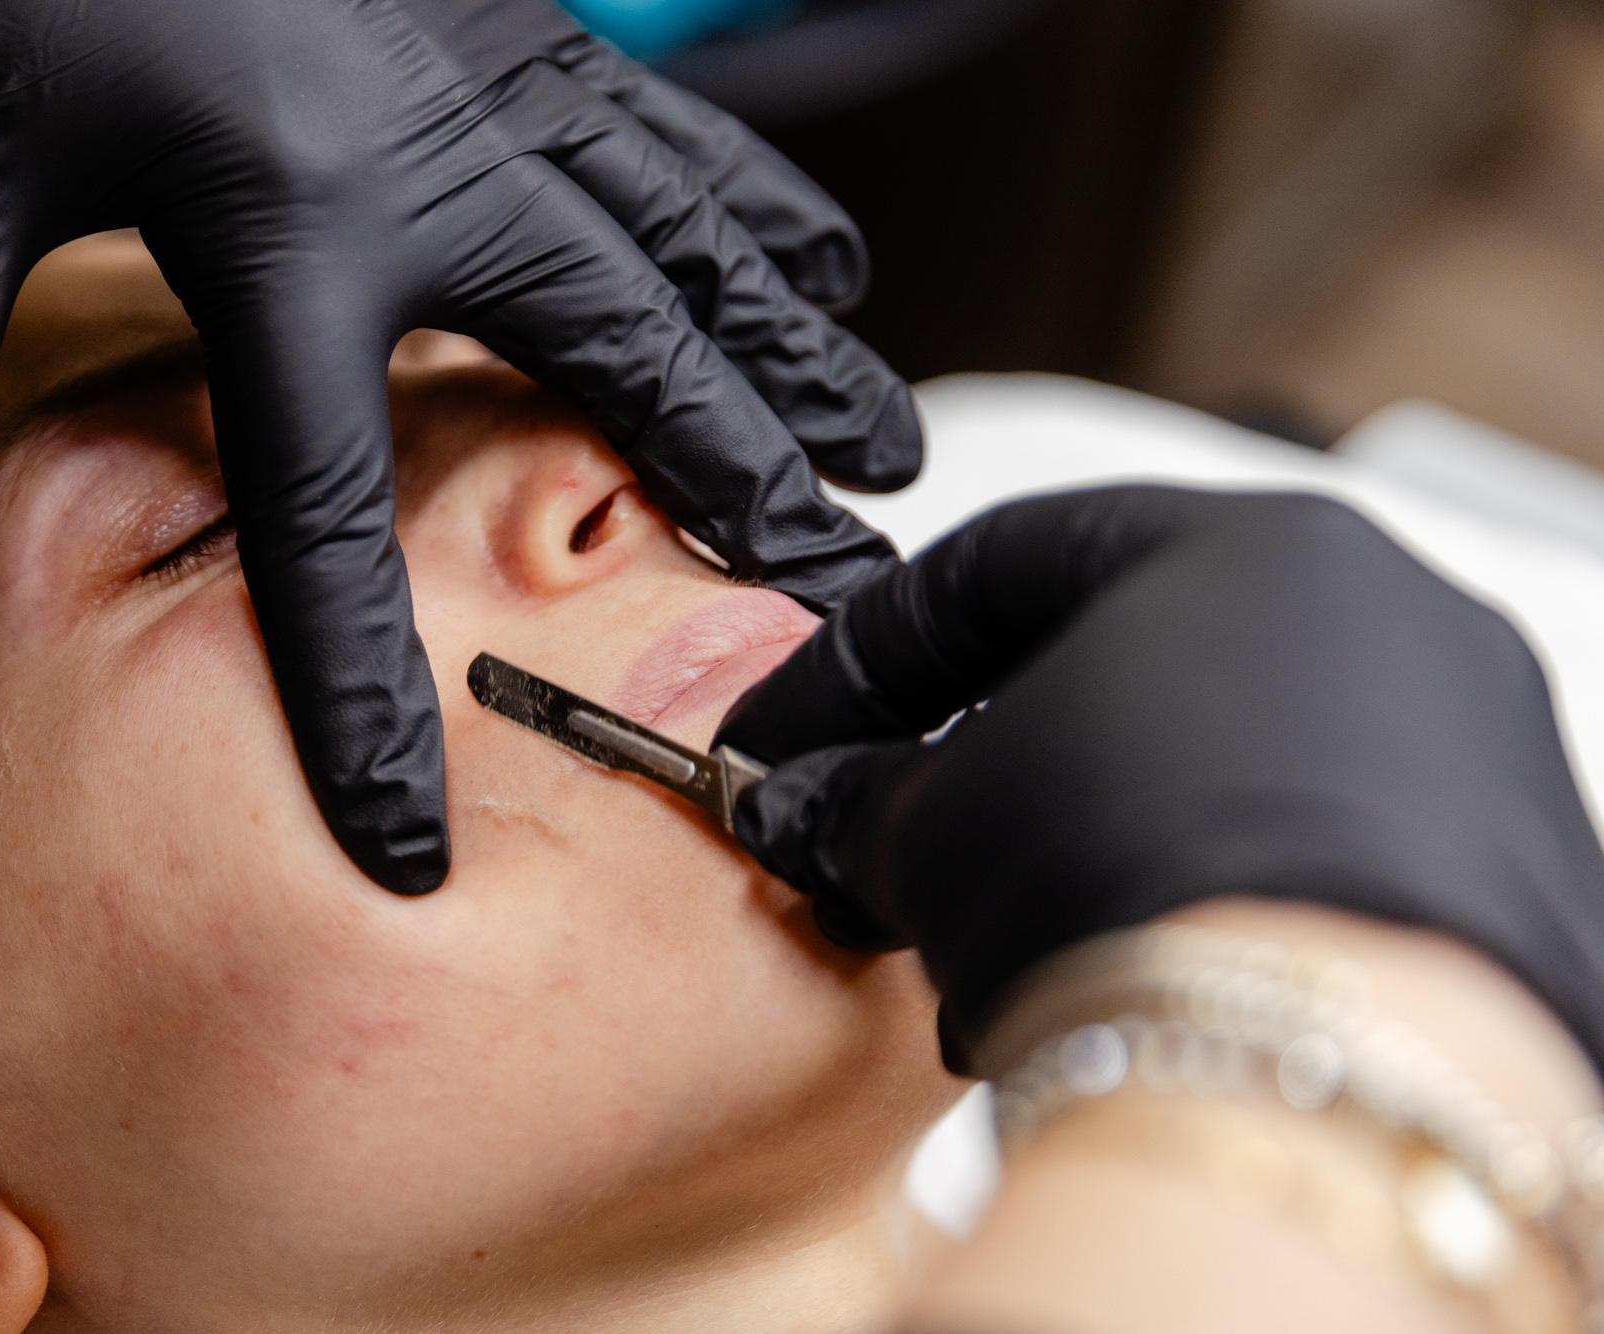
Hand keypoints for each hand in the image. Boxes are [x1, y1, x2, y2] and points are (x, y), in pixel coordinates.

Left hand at [0, 0, 914, 893]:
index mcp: (287, 221)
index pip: (336, 516)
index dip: (363, 698)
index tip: (403, 837)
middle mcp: (429, 155)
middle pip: (628, 359)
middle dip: (738, 487)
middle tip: (831, 583)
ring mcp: (487, 69)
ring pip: (686, 232)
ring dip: (791, 344)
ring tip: (882, 429)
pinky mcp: (502, 14)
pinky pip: (662, 124)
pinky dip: (750, 199)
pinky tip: (810, 250)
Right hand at [715, 486, 1603, 1071]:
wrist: (1327, 1082)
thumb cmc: (1127, 892)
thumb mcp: (934, 827)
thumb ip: (863, 797)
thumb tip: (820, 807)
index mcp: (1241, 540)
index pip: (1000, 564)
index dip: (866, 659)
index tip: (797, 743)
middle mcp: (1390, 617)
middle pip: (1131, 667)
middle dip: (992, 766)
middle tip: (905, 849)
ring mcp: (1474, 752)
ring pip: (1227, 778)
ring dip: (1096, 851)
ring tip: (1004, 958)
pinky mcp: (1520, 884)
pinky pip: (1321, 870)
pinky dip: (1210, 911)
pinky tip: (1129, 994)